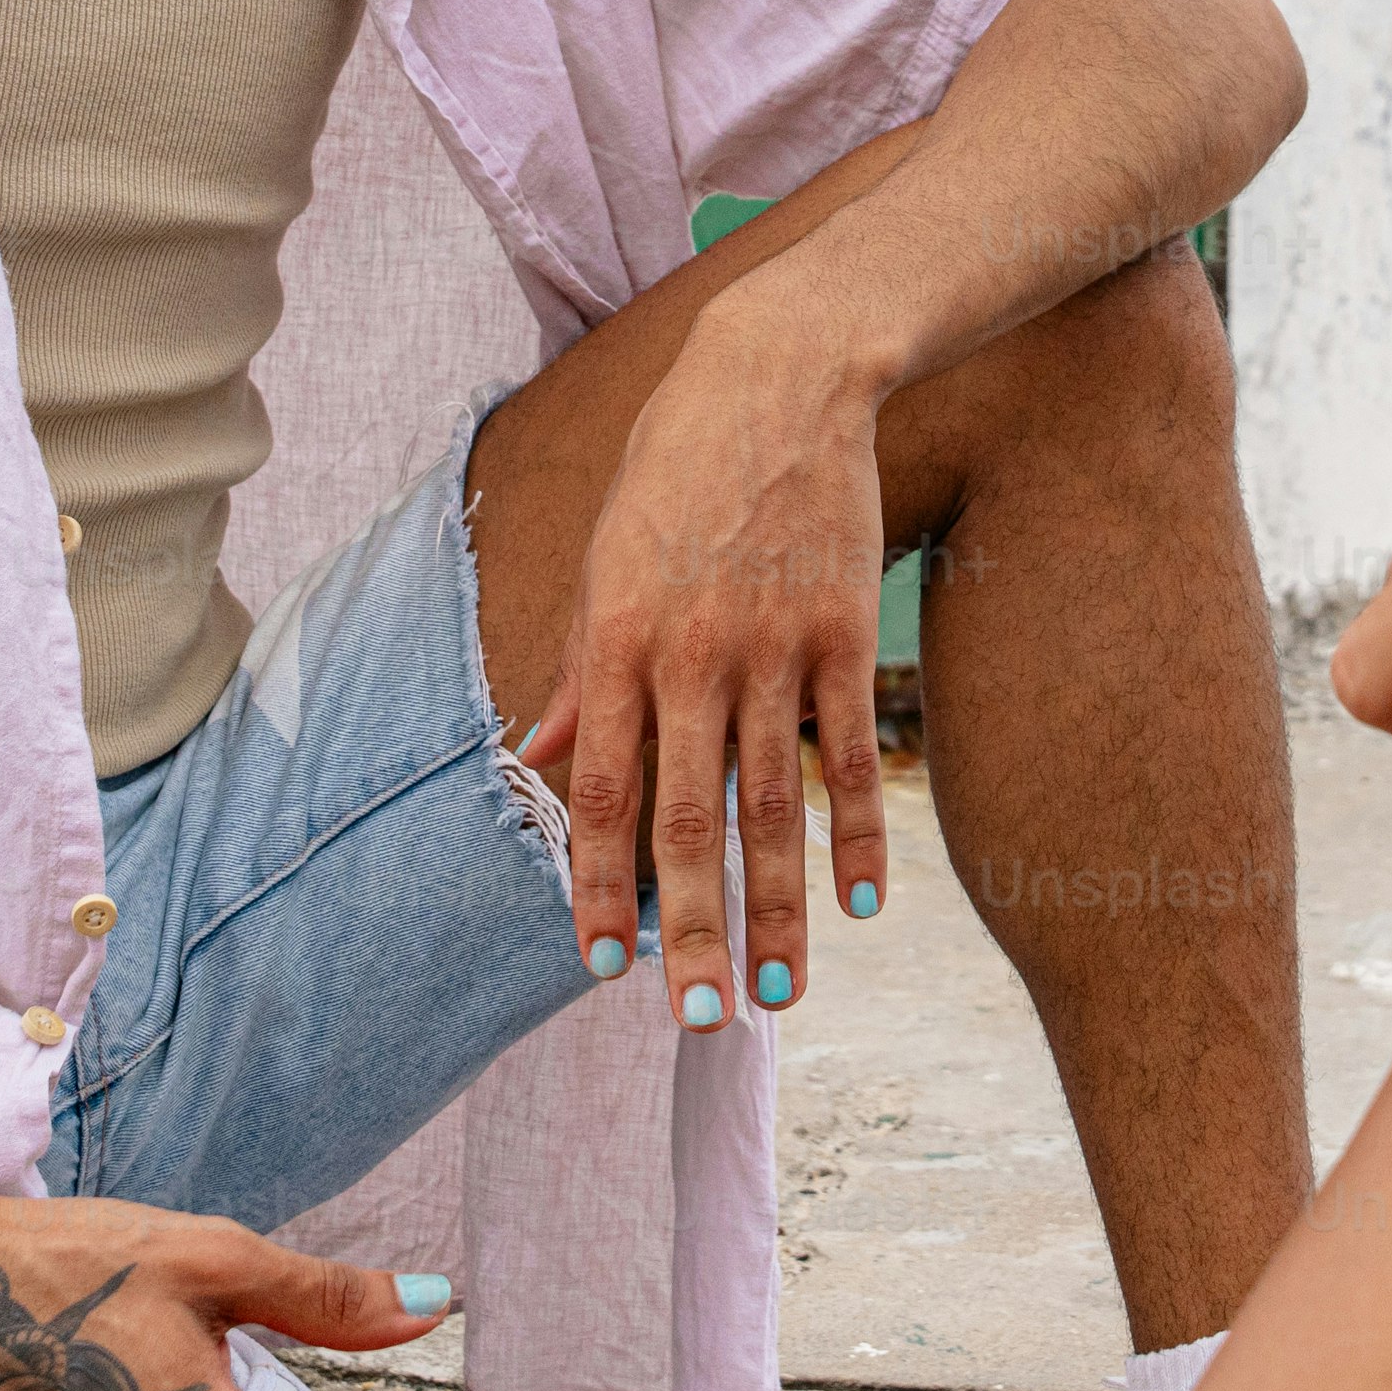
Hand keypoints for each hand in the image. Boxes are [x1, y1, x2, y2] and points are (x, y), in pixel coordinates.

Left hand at [532, 294, 894, 1025]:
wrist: (781, 370)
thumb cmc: (674, 464)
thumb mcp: (603, 554)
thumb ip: (575, 666)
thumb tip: (530, 754)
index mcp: (618, 639)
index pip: (602, 789)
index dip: (599, 883)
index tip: (598, 963)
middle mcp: (693, 653)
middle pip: (689, 819)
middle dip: (693, 929)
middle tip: (701, 1020)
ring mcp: (776, 645)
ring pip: (776, 802)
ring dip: (780, 905)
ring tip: (782, 992)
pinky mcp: (848, 628)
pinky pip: (850, 748)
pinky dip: (857, 831)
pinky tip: (861, 903)